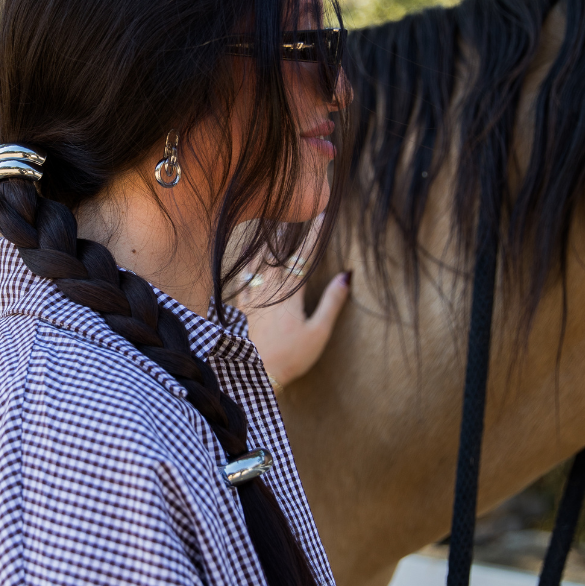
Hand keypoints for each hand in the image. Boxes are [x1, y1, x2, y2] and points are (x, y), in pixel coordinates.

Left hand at [237, 222, 351, 386]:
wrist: (250, 374)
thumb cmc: (289, 358)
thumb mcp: (318, 334)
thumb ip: (331, 304)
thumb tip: (346, 276)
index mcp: (290, 295)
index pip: (305, 258)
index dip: (314, 235)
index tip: (322, 214)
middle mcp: (268, 290)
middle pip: (278, 253)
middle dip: (287, 230)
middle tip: (291, 210)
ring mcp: (251, 298)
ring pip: (258, 261)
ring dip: (266, 241)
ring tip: (271, 223)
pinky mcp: (238, 307)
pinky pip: (241, 277)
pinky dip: (246, 262)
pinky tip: (246, 256)